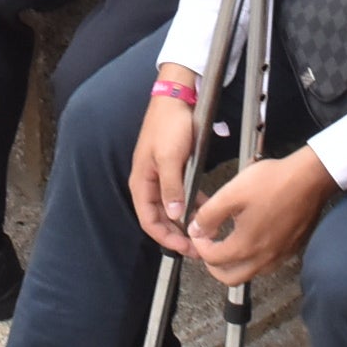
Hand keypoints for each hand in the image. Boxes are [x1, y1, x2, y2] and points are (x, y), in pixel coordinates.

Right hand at [127, 76, 202, 253]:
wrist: (176, 98)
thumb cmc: (169, 125)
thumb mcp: (170, 158)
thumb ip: (172, 187)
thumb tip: (174, 215)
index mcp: (141, 183)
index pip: (149, 221)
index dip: (166, 238)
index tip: (184, 248)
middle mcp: (149, 183)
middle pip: (159, 219)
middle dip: (177, 235)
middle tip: (197, 247)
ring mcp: (161, 177)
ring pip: (171, 209)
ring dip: (185, 222)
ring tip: (203, 232)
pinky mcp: (173, 170)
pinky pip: (180, 195)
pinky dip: (191, 205)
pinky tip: (205, 209)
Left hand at [188, 148, 335, 285]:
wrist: (310, 178)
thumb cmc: (274, 182)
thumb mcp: (232, 192)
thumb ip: (210, 215)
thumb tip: (196, 230)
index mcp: (245, 246)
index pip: (212, 259)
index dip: (199, 244)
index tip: (198, 230)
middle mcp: (263, 258)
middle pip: (230, 278)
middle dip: (214, 265)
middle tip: (210, 247)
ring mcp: (280, 256)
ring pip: (250, 273)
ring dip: (234, 264)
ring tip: (229, 242)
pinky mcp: (291, 249)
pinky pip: (268, 264)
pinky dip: (254, 259)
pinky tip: (253, 238)